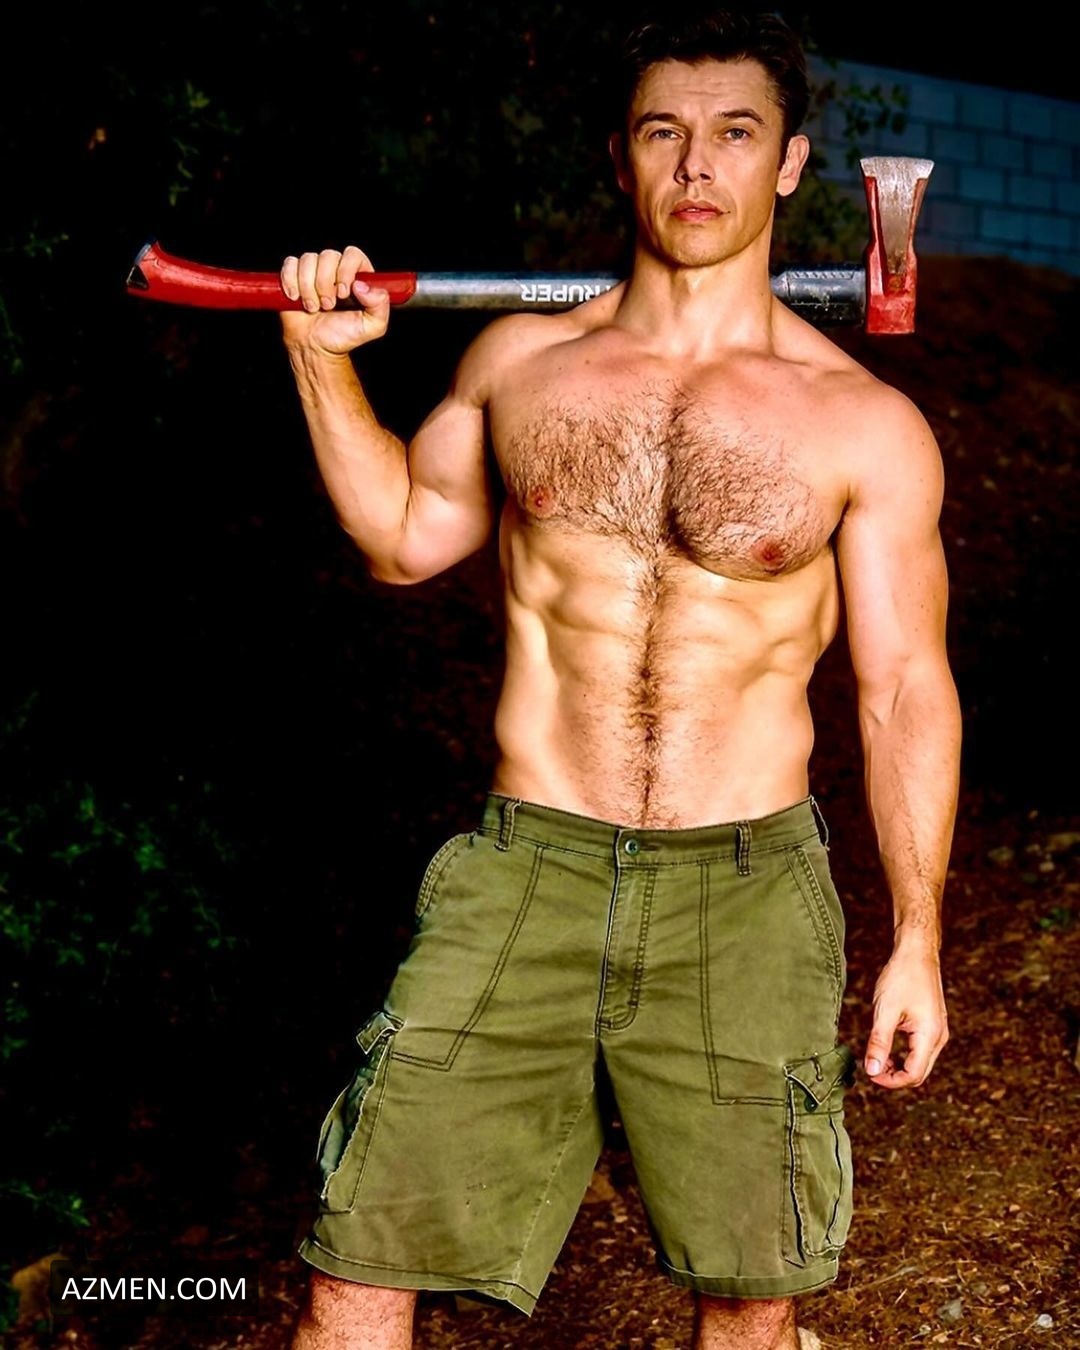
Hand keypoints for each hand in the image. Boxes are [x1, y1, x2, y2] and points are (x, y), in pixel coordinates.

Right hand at [279, 246, 389, 356]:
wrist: (315, 346)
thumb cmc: (343, 336)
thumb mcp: (372, 327)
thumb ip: (380, 306)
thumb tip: (362, 286)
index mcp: (358, 276)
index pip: (353, 255)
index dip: (345, 270)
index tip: (342, 293)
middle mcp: (336, 268)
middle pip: (328, 255)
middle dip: (325, 283)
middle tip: (328, 306)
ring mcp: (314, 270)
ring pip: (307, 260)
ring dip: (308, 287)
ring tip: (313, 307)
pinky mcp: (294, 274)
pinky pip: (289, 264)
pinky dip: (290, 282)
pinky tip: (295, 298)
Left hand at [864, 942, 948, 1089]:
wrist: (916, 953)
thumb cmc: (902, 977)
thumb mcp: (885, 1011)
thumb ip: (879, 1043)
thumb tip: (872, 1071)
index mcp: (930, 1036)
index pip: (913, 1074)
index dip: (891, 1081)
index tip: (870, 1075)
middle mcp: (939, 1037)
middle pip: (919, 1072)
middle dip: (895, 1076)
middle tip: (871, 1070)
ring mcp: (938, 1031)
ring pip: (920, 1062)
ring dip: (900, 1066)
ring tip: (877, 1059)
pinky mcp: (933, 1025)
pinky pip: (921, 1050)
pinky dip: (905, 1055)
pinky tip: (888, 1048)